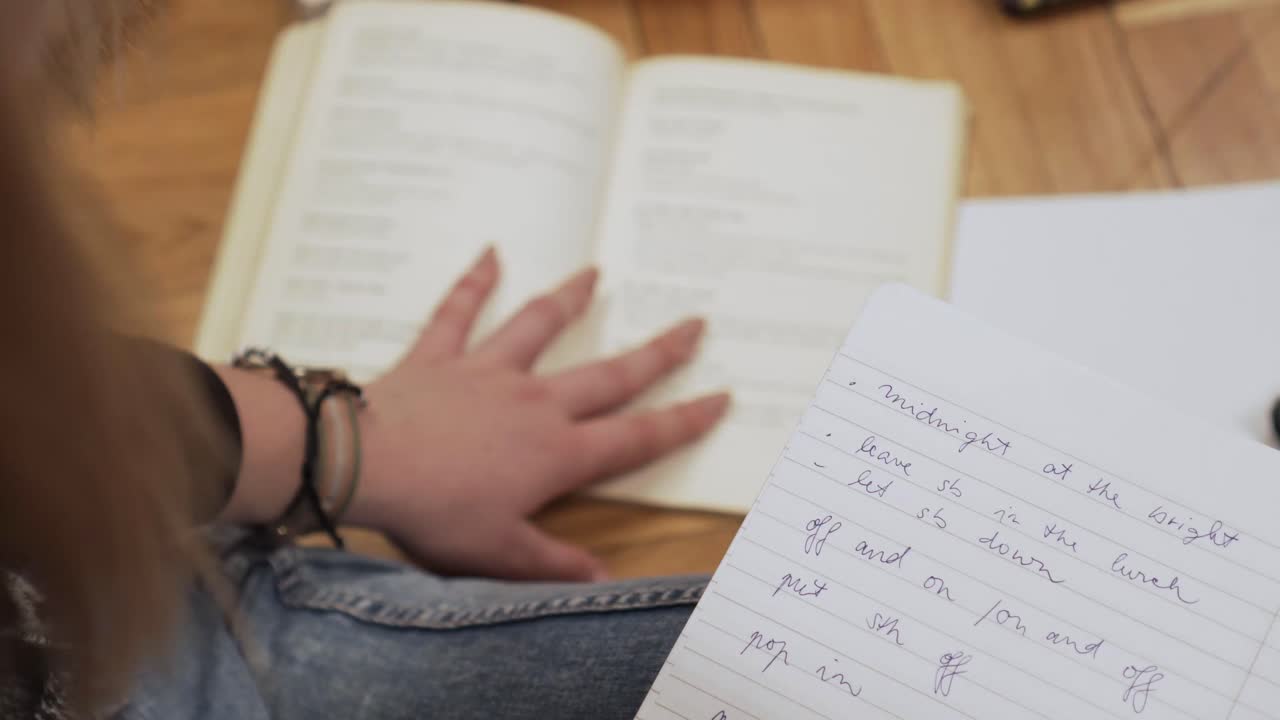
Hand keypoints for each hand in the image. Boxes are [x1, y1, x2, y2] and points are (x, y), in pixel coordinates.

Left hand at [347, 248, 728, 580]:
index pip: (637, 437)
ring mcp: (488, 372)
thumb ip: (555, 563)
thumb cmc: (435, 514)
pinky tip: (490, 253)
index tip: (722, 397)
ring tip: (595, 273)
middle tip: (694, 323)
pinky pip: (458, 312)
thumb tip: (604, 579)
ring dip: (570, 299)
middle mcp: (534, 403)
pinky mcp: (440, 356)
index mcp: (557, 453)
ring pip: (539, 327)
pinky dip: (474, 281)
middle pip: (609, 373)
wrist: (364, 465)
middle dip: (658, 352)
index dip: (684, 420)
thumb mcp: (500, 553)